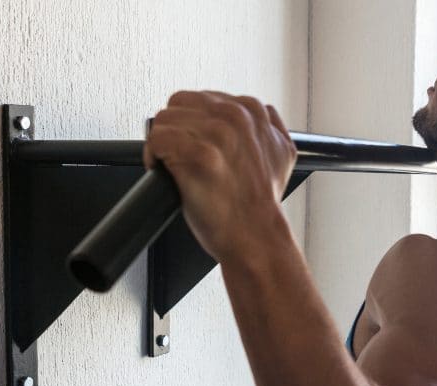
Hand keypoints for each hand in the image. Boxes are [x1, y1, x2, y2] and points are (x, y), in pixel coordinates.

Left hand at [143, 91, 297, 262]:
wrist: (256, 235)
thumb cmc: (261, 204)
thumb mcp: (283, 154)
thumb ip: (269, 126)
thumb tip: (260, 116)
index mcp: (252, 111)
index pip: (201, 98)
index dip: (190, 124)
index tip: (191, 144)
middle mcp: (235, 116)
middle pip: (179, 104)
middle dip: (173, 129)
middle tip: (176, 154)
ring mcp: (217, 133)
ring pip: (164, 119)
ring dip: (161, 143)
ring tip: (170, 164)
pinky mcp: (197, 154)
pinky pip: (157, 139)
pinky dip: (152, 156)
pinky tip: (163, 170)